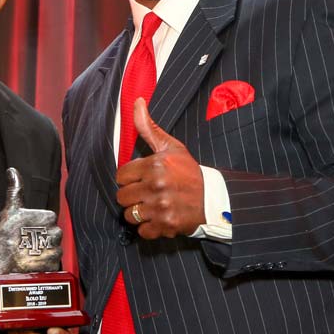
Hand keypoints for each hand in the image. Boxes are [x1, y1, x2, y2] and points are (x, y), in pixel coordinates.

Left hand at [115, 98, 205, 238]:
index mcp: (154, 166)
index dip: (129, 179)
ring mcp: (160, 207)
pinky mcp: (165, 225)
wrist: (213, 198)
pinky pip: (142, 231)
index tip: (141, 179)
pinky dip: (148, 228)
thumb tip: (137, 102)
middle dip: (132, 196)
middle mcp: (155, 186)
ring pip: (129, 215)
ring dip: (138, 213)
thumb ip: (148, 127)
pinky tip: (158, 218)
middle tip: (146, 194)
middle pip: (121, 197)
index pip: (121, 176)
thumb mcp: (171, 147)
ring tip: (152, 206)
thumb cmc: (189, 172)